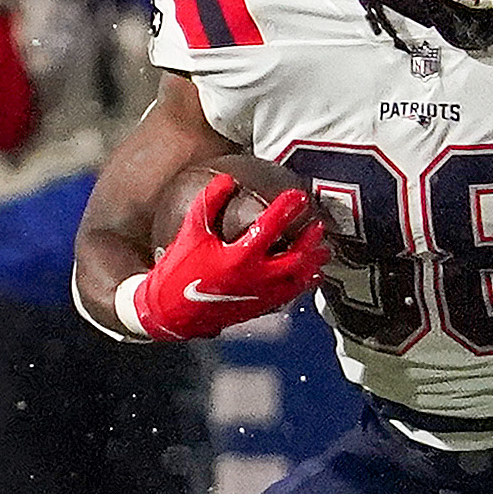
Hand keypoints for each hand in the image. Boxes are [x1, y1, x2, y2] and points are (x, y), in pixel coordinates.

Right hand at [127, 175, 328, 339]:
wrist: (170, 313)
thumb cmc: (178, 274)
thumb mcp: (190, 234)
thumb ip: (207, 205)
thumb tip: (226, 180)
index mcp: (238, 257)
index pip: (270, 227)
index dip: (286, 209)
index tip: (298, 196)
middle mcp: (255, 277)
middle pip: (295, 256)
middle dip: (310, 239)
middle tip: (319, 224)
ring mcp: (261, 295)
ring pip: (298, 279)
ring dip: (313, 263)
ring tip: (323, 250)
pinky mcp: (261, 307)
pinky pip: (291, 295)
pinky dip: (304, 283)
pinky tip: (309, 275)